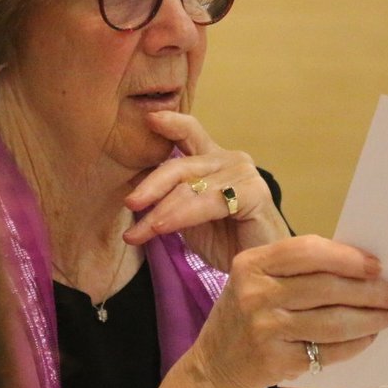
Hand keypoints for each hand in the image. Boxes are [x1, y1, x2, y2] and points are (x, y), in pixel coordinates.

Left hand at [121, 110, 290, 269]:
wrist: (259, 269)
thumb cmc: (225, 242)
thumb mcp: (187, 217)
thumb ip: (168, 198)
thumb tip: (132, 192)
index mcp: (213, 160)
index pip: (188, 131)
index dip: (169, 122)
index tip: (147, 119)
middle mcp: (230, 159)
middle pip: (180, 164)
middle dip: (150, 185)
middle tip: (129, 204)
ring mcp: (244, 173)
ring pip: (189, 187)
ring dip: (160, 211)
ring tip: (137, 233)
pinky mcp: (254, 192)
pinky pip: (208, 201)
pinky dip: (181, 215)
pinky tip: (162, 228)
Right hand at [183, 235, 387, 387]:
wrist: (215, 365)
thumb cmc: (247, 314)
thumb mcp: (258, 281)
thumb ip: (298, 270)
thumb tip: (360, 266)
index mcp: (252, 263)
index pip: (307, 251)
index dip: (347, 257)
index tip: (377, 266)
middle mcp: (255, 293)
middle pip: (326, 287)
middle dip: (369, 291)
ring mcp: (265, 329)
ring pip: (332, 322)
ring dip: (370, 319)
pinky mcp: (276, 361)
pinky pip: (328, 351)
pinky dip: (355, 345)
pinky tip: (368, 338)